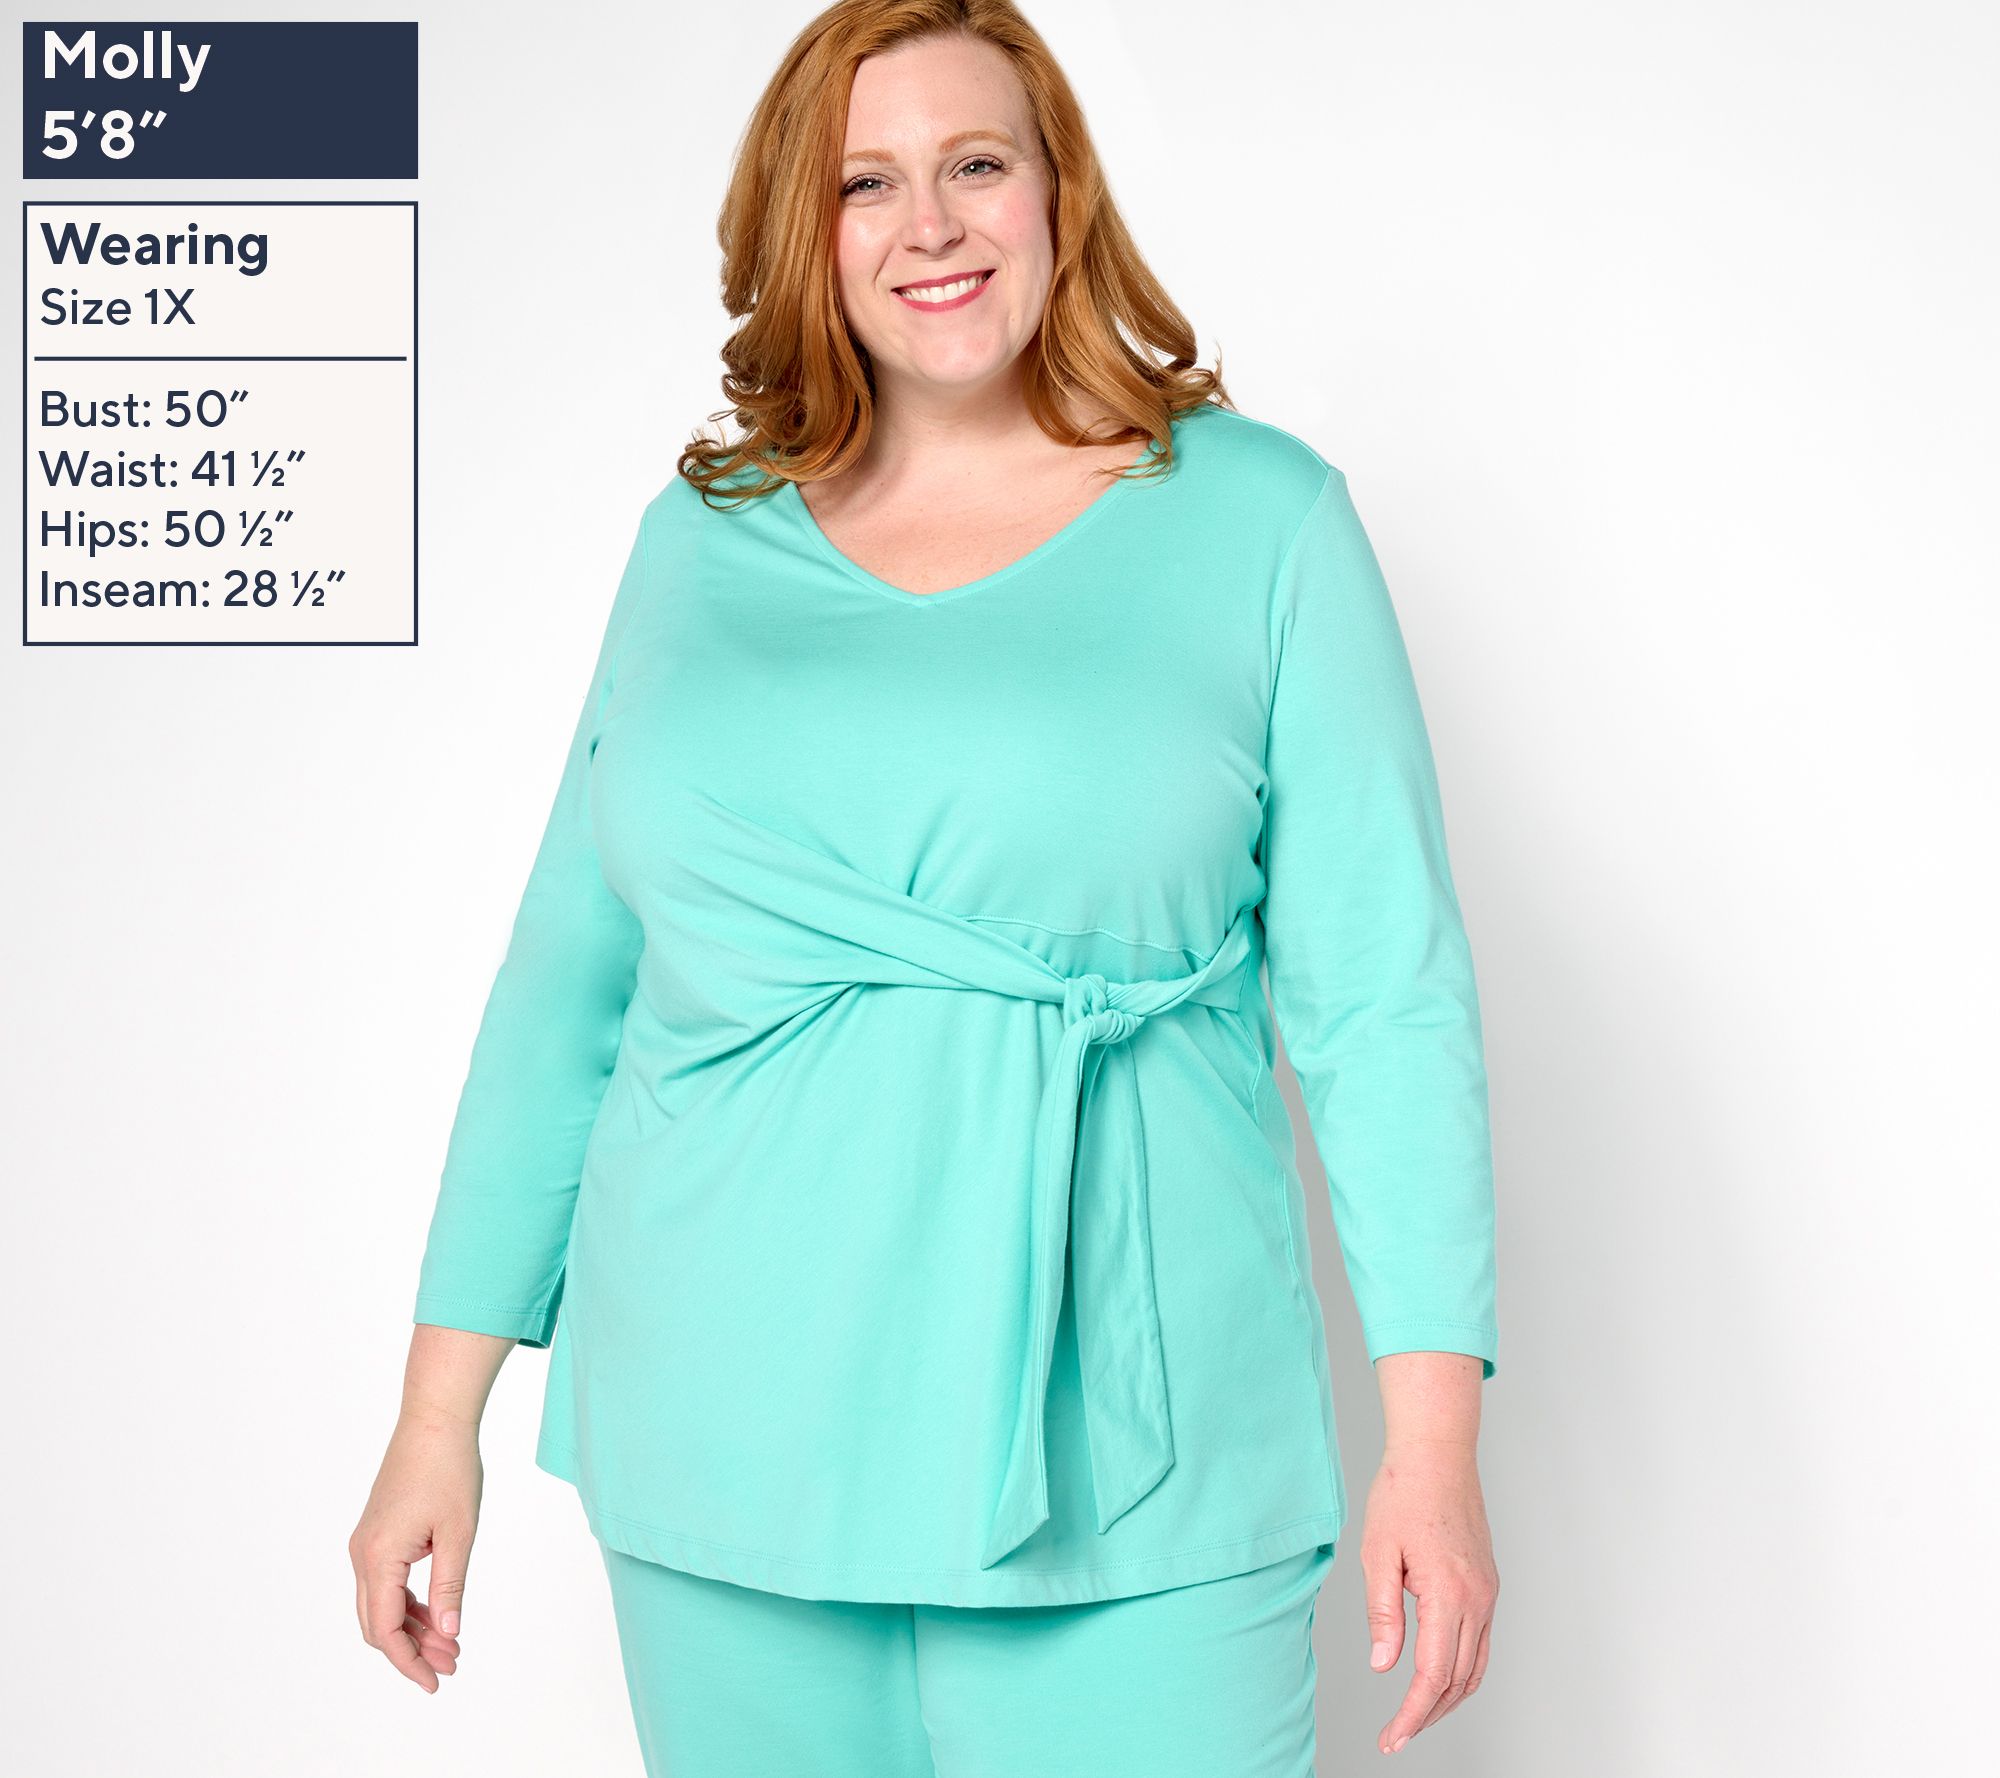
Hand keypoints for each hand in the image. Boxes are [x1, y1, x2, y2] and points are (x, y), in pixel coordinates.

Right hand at [349, 1411, 483, 1691]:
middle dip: (412, 1650)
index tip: (434, 1682)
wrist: (434, 1421)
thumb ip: (450, 1586)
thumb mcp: (458, 1533)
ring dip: (412, 1628)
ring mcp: (366, 1544)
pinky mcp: (376, 1534)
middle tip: (450, 1665)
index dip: (408, 1662)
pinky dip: (409, 1603)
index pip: (385, 1629)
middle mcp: (362, 1554)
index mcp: (378, 1556)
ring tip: (450, 1646)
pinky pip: (386, 1582)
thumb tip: (449, 1634)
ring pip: (381, 1604)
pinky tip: (437, 1615)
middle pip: (377, 1623)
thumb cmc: (449, 1469)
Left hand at [1361, 1438, 1497, 1753]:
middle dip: (1427, 1716)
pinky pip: (1481, 1643)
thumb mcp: (1377, 1552)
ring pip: (1476, 1668)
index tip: (1391, 1738)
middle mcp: (1477, 1599)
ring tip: (1414, 1716)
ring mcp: (1487, 1593)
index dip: (1412, 1715)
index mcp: (1448, 1593)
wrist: (1437, 1454)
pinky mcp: (1487, 1585)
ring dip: (1447, 1698)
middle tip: (1396, 1737)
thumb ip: (1382, 1613)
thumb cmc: (1402, 1494)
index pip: (1433, 1675)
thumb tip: (1384, 1666)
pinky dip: (1461, 1671)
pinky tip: (1437, 1676)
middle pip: (1458, 1681)